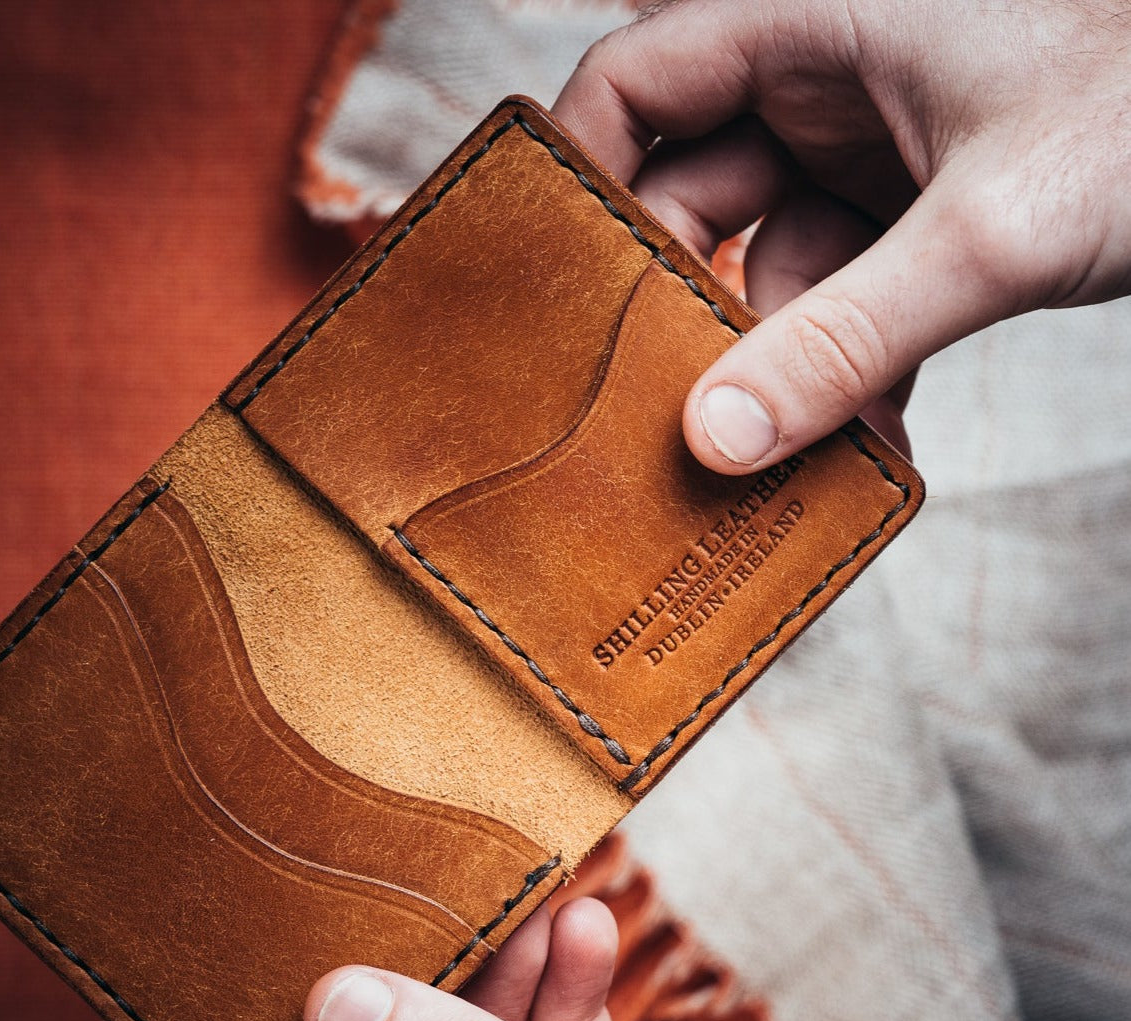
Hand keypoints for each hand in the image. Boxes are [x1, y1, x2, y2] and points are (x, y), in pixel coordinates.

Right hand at [553, 0, 1130, 471]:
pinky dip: (849, 363)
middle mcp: (824, 72)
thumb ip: (844, 340)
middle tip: (680, 414)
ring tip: (800, 452)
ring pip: (769, 264)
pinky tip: (870, 434)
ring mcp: (868, 142)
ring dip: (785, 364)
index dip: (583, 178)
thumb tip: (718, 438)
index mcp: (816, 12)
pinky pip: (839, 291)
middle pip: (692, 196)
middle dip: (693, 312)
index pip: (638, 79)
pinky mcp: (911, 203)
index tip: (554, 291)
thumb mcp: (990, 232)